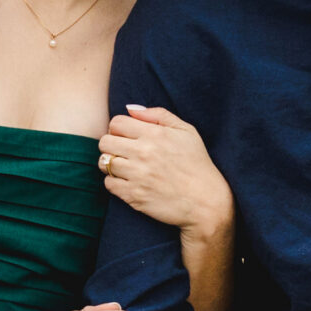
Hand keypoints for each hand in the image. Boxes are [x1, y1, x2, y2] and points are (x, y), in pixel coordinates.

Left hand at [99, 105, 232, 235]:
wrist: (206, 202)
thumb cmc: (197, 164)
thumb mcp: (186, 132)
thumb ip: (158, 115)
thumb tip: (129, 108)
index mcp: (155, 134)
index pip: (116, 123)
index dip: (118, 128)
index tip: (126, 136)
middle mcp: (143, 153)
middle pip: (104, 142)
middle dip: (111, 145)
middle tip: (123, 152)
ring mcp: (137, 175)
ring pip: (104, 163)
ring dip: (111, 164)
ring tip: (125, 168)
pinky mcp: (134, 196)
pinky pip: (108, 184)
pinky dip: (115, 182)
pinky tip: (128, 182)